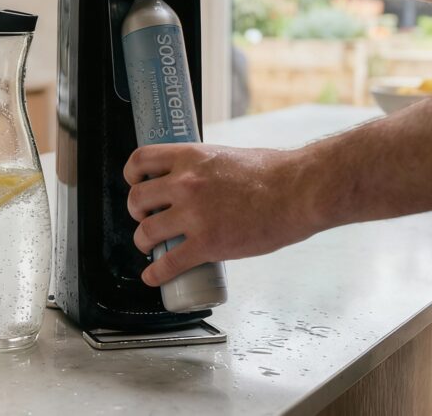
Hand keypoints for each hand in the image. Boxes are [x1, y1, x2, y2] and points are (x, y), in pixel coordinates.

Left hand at [123, 143, 318, 286]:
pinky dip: (155, 274)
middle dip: (136, 212)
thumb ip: (204, 167)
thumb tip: (194, 178)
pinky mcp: (208, 244)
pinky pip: (168, 264)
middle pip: (137, 199)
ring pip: (146, 232)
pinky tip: (153, 277)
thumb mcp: (226, 155)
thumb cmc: (273, 172)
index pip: (140, 160)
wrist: (299, 191)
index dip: (132, 175)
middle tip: (146, 218)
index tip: (135, 183)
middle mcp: (185, 184)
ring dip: (143, 242)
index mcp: (189, 157)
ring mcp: (194, 215)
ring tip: (150, 246)